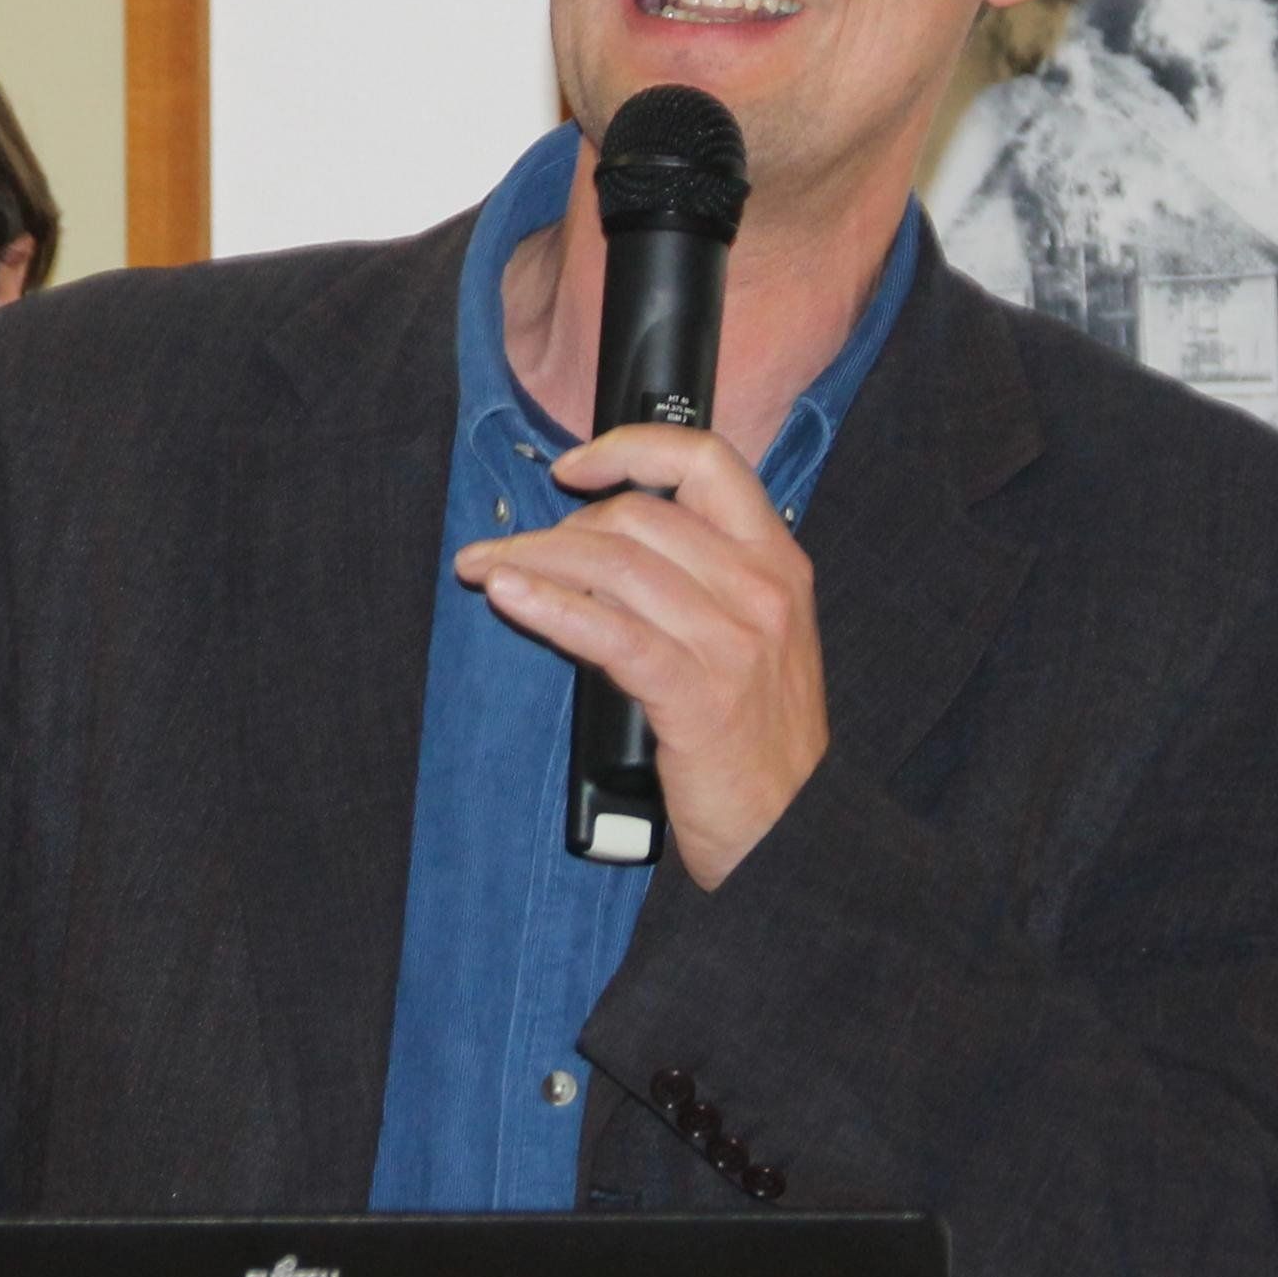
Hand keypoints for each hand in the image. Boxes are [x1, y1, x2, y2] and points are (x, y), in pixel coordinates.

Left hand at [451, 424, 828, 889]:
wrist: (793, 829)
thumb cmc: (757, 739)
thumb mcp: (751, 636)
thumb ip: (700, 579)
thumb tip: (601, 539)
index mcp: (778, 561)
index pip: (706, 460)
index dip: (629, 447)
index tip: (571, 467)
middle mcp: (762, 588)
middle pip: (639, 513)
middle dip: (556, 524)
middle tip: (510, 552)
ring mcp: (734, 641)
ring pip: (613, 564)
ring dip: (532, 558)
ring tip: (483, 569)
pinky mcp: (697, 695)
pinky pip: (608, 630)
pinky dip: (548, 604)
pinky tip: (508, 596)